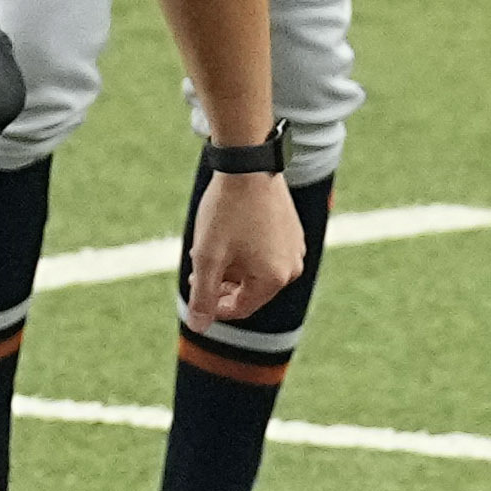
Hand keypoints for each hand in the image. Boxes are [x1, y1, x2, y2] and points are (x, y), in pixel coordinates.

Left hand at [185, 168, 304, 326]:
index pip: (241, 308)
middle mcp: (292, 267)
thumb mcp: (207, 257)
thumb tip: (197, 327)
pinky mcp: (293, 231)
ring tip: (213, 244)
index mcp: (274, 279)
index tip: (195, 284)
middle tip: (199, 264)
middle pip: (250, 290)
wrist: (247, 163)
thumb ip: (202, 296)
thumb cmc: (227, 210)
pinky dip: (248, 251)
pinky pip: (268, 253)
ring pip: (258, 271)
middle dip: (223, 283)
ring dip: (233, 266)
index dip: (214, 304)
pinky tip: (230, 231)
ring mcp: (295, 248)